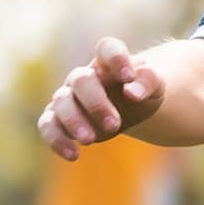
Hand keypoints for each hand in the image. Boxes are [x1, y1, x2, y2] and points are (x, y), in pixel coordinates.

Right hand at [38, 38, 165, 160]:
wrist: (132, 106)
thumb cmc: (142, 92)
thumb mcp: (156, 87)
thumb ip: (149, 81)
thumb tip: (132, 93)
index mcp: (109, 63)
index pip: (108, 49)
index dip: (116, 59)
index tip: (128, 76)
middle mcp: (85, 77)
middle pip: (81, 80)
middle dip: (95, 102)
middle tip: (115, 125)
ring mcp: (70, 96)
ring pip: (61, 102)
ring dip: (74, 121)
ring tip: (90, 141)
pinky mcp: (60, 118)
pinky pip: (48, 125)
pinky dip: (56, 139)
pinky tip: (72, 155)